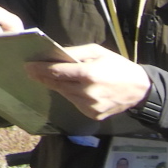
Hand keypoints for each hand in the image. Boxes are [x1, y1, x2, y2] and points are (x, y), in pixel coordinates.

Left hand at [24, 43, 153, 120]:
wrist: (140, 90)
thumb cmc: (118, 67)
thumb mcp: (98, 52)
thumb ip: (75, 53)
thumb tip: (55, 54)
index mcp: (88, 74)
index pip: (57, 72)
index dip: (40, 69)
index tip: (28, 67)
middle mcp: (87, 92)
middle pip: (58, 85)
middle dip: (45, 77)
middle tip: (32, 71)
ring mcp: (90, 106)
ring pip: (66, 95)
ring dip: (59, 86)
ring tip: (57, 79)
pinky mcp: (93, 115)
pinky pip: (76, 103)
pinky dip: (73, 95)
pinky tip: (79, 90)